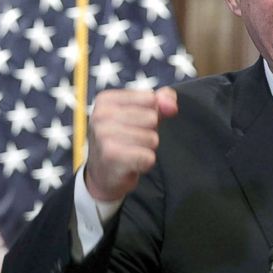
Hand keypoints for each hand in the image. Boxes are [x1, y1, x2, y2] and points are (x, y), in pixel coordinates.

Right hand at [84, 87, 178, 201]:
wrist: (104, 174)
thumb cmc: (124, 139)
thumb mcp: (142, 113)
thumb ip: (162, 100)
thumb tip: (171, 105)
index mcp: (106, 100)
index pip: (150, 98)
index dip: (151, 113)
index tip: (135, 123)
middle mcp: (101, 115)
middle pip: (152, 118)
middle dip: (149, 132)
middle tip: (132, 140)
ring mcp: (104, 136)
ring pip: (152, 138)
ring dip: (147, 148)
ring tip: (131, 152)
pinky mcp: (112, 156)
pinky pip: (148, 157)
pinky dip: (145, 163)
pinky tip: (131, 163)